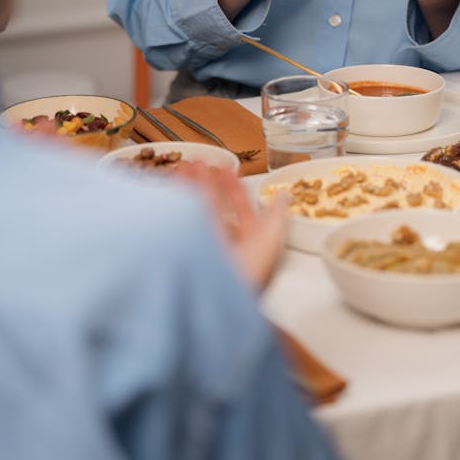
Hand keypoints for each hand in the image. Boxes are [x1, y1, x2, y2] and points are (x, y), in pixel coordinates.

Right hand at [175, 161, 286, 289]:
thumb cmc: (245, 274)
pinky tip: (173, 181)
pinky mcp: (182, 249)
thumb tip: (285, 195)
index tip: (228, 170)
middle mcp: (223, 247)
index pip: (243, 211)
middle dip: (209, 182)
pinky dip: (176, 197)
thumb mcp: (270, 241)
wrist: (214, 297)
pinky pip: (179, 217)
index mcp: (248, 246)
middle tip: (200, 162)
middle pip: (215, 207)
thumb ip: (277, 217)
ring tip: (185, 164)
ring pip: (196, 209)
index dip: (237, 189)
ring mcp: (202, 247)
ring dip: (191, 185)